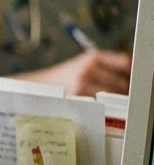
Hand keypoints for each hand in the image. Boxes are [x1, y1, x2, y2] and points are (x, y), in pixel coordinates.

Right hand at [14, 49, 131, 96]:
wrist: (36, 86)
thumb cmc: (62, 79)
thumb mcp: (82, 65)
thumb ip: (104, 69)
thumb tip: (127, 81)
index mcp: (92, 57)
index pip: (124, 63)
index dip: (128, 74)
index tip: (127, 82)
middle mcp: (89, 68)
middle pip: (121, 83)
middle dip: (121, 92)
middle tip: (116, 98)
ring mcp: (82, 83)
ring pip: (111, 96)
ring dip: (112, 101)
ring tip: (104, 104)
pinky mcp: (76, 97)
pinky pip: (98, 105)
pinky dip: (100, 107)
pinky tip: (94, 108)